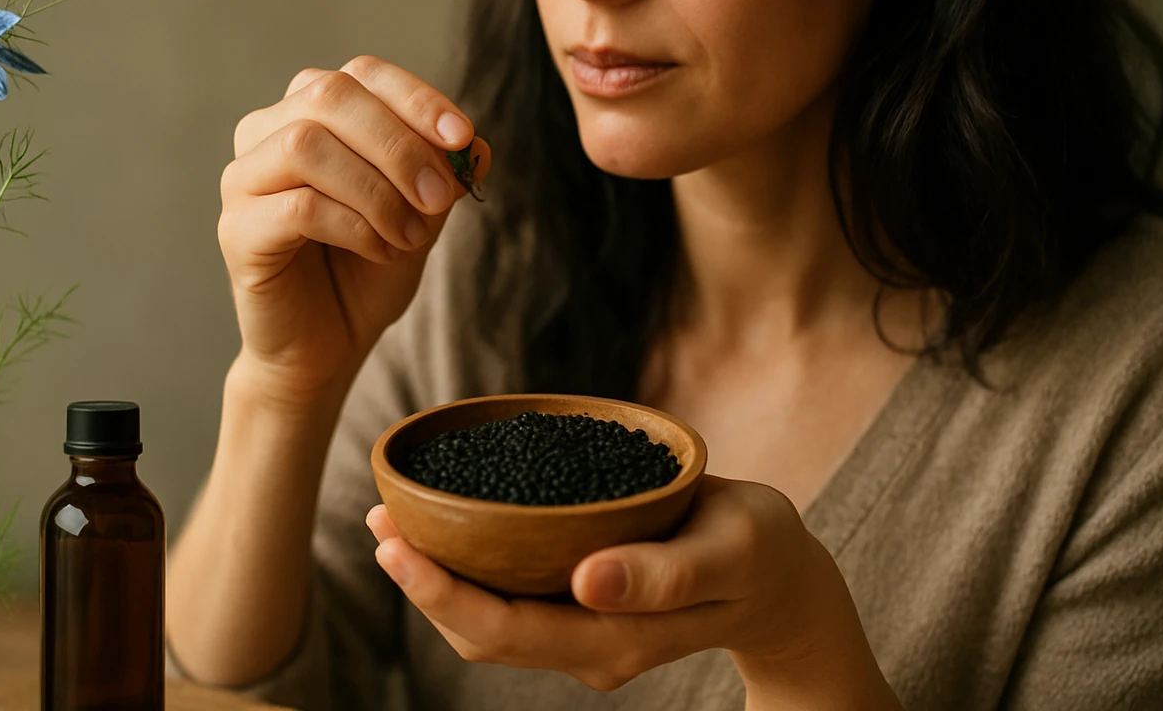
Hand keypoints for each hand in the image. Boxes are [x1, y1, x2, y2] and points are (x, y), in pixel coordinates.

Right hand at [218, 56, 489, 408]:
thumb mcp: (422, 216)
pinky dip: (354, 226)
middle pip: (330, 96)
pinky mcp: (236, 229)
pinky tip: (380, 251)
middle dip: (399, 144)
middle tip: (439, 196)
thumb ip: (443, 176)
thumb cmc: (367, 273)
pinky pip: (298, 206)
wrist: (327, 348)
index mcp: (311, 113)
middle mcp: (267, 134)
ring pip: (306, 144)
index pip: (362, 74)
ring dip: (376, 190)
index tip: (462, 137)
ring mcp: (243, 179)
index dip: (416, 99)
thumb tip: (477, 145)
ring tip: (410, 235)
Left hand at [367, 476, 899, 706]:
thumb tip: (587, 581)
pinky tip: (451, 522)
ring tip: (394, 517)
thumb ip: (666, 574)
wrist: (785, 580)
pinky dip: (473, 566)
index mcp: (618, 637)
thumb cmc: (764, 554)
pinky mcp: (587, 607)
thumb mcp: (733, 553)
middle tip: (377, 517)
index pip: (508, 628)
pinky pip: (514, 598)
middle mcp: (591, 645)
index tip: (394, 543)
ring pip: (492, 620)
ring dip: (439, 576)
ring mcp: (587, 632)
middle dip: (422, 583)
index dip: (441, 593)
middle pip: (483, 633)